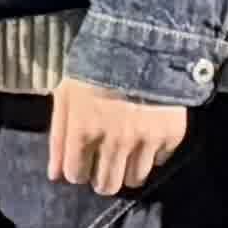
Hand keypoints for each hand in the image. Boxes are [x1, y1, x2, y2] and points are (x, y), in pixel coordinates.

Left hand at [46, 74, 189, 194]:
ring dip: (128, 170)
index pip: (76, 174)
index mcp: (83, 131)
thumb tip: (56, 175)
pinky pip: (160, 161)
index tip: (81, 161)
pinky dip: (153, 154)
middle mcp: (114, 142)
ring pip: (135, 179)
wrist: (143, 41)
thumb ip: (59, 137)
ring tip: (126, 151)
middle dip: (101, 178)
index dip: (77, 169)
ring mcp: (145, 140)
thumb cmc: (94, 66)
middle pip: (106, 185)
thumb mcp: (66, 94)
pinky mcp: (171, 134)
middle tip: (104, 163)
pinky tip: (147, 135)